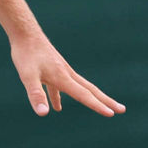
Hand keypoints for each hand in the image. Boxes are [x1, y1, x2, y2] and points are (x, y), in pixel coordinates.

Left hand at [10, 31, 125, 117]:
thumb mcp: (27, 76)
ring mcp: (61, 71)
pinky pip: (60, 87)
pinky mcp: (53, 69)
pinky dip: (60, 97)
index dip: (98, 106)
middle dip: (106, 101)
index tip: (112, 114)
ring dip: (90, 98)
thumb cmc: (26, 54)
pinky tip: (56, 107)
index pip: (84, 95)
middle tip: (122, 110)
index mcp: (63, 78)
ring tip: (101, 108)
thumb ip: (36, 94)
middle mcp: (66, 74)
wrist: (25, 33)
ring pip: (79, 88)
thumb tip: (44, 114)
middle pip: (90, 90)